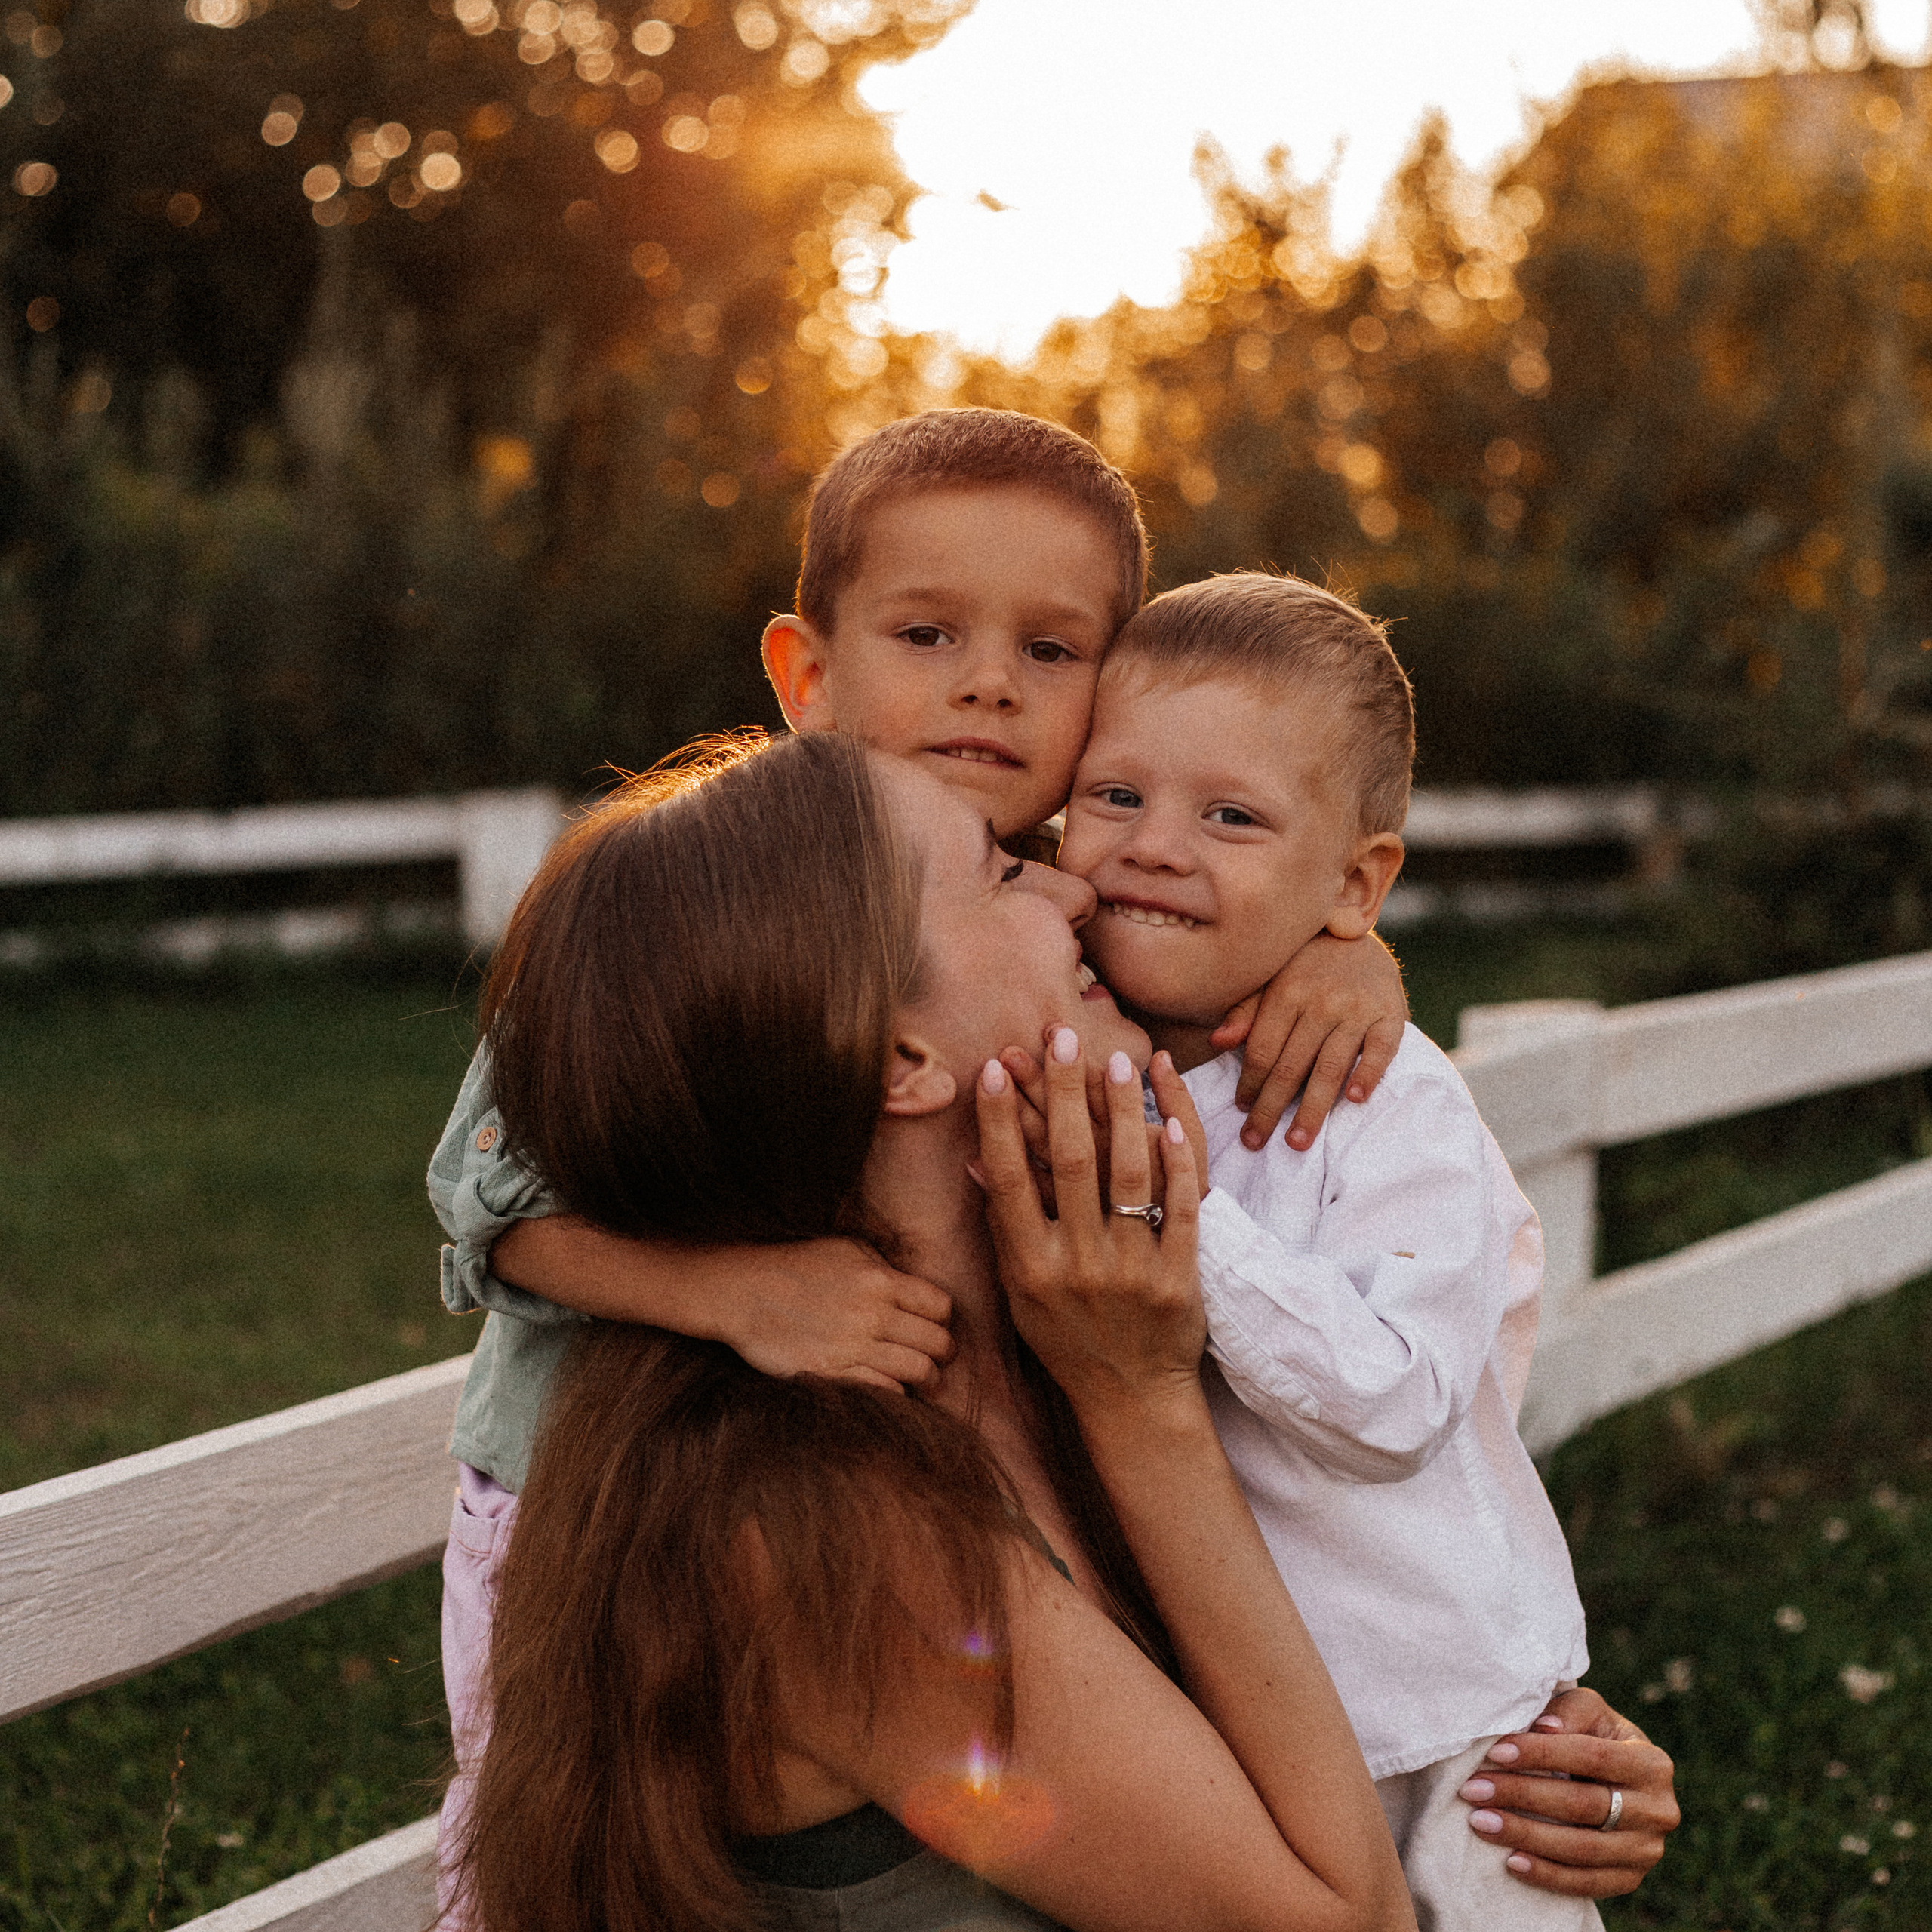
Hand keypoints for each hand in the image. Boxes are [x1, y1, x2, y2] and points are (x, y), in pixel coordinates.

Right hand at [722, 1237, 954, 1393]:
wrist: (743, 1291)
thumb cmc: (796, 1266)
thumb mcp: (846, 1249)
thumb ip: (884, 1268)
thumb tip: (915, 1290)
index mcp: (879, 1279)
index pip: (940, 1306)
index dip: (943, 1318)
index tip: (936, 1325)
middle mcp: (872, 1313)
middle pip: (936, 1341)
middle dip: (943, 1352)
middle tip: (939, 1357)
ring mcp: (852, 1346)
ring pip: (918, 1370)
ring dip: (928, 1378)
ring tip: (925, 1379)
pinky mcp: (832, 1372)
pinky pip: (885, 1390)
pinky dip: (896, 1391)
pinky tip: (892, 1385)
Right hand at [975, 1027, 1204, 1416]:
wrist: (1131, 1398)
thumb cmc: (1066, 1340)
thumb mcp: (1020, 1293)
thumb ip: (1004, 1227)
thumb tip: (977, 1162)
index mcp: (1031, 1267)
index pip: (1009, 1179)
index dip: (999, 1120)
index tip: (993, 1067)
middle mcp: (1077, 1266)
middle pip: (1069, 1162)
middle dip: (1063, 1094)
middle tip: (1062, 1037)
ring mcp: (1130, 1272)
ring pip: (1127, 1176)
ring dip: (1122, 1112)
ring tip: (1118, 1060)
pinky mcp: (1178, 1279)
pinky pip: (1180, 1210)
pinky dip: (1177, 1163)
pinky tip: (1171, 1118)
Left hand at [1211, 930, 1407, 1152]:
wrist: (1357, 932)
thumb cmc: (1303, 965)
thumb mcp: (1269, 978)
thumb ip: (1245, 1011)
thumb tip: (1218, 1042)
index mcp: (1285, 993)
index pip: (1262, 1050)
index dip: (1250, 1084)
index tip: (1241, 1112)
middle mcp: (1320, 1001)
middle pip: (1291, 1066)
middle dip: (1271, 1108)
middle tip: (1256, 1143)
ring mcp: (1357, 1008)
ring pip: (1331, 1066)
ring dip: (1313, 1108)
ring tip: (1298, 1141)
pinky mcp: (1391, 1013)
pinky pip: (1381, 1049)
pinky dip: (1369, 1074)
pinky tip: (1355, 1100)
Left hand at [1458, 1688, 1678, 1897]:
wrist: (1617, 1780)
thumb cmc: (1594, 1735)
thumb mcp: (1590, 1712)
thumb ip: (1570, 1711)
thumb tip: (1543, 1727)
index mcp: (1652, 1763)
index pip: (1592, 1757)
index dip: (1542, 1753)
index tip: (1495, 1752)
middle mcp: (1658, 1810)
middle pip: (1584, 1805)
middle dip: (1523, 1796)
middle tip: (1474, 1790)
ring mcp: (1647, 1850)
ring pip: (1582, 1849)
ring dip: (1526, 1836)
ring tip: (1481, 1822)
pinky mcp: (1630, 1879)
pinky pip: (1586, 1883)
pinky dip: (1547, 1874)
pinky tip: (1511, 1861)